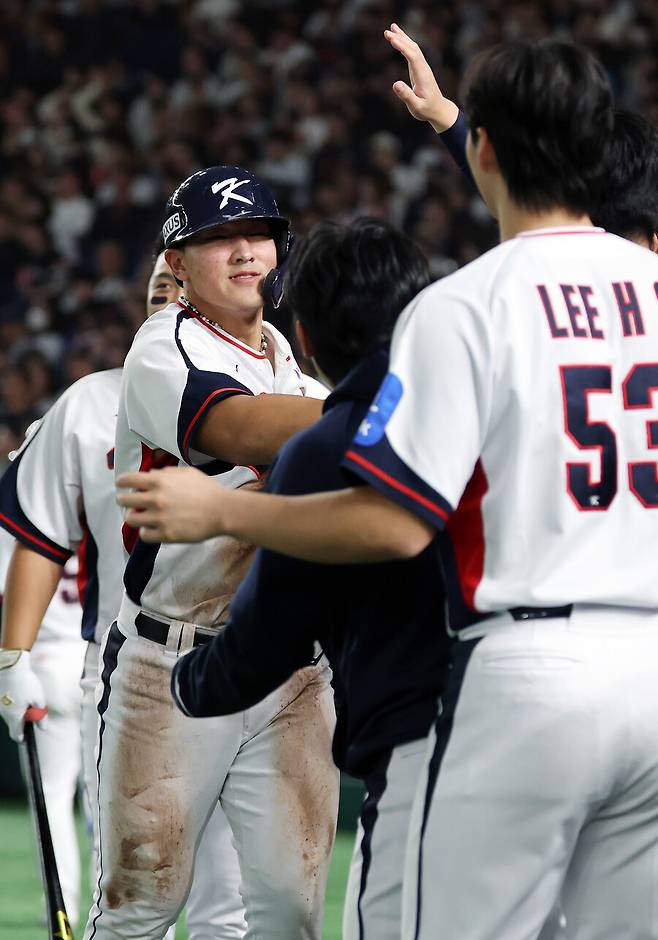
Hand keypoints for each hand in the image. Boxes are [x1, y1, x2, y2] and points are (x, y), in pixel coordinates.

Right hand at [0, 651, 47, 741]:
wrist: (10, 665)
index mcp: (14, 716)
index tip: (25, 737)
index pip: (15, 734)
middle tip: (30, 707)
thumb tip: (43, 727)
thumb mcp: (38, 699)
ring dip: (16, 708)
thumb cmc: (26, 682)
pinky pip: (5, 702)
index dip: (21, 737)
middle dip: (21, 718)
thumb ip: (40, 715)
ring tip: (24, 695)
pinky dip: (11, 700)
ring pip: (8, 711)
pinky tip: (17, 690)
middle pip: (12, 722)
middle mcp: (3, 713)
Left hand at [116, 466, 235, 542]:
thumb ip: (166, 472)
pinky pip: (144, 535)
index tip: (120, 484)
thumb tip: (151, 474)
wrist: (223, 510)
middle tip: (128, 502)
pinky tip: (151, 528)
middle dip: (124, 500)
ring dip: (133, 516)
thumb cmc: (207, 490)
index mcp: (159, 481)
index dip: (121, 481)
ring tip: (139, 516)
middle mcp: (156, 498)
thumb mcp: (187, 473)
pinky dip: (145, 531)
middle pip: (124, 500)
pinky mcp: (166, 534)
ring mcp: (160, 518)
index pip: (128, 479)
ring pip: (131, 519)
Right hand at [384, 22, 458, 132]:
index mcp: (422, 75)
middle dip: (401, 38)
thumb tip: (395, 84)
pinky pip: (412, 53)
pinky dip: (404, 44)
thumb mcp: (416, 107)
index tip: (392, 39)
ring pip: (413, 48)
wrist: (439, 110)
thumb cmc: (427, 110)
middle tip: (387, 31)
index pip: (412, 56)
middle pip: (413, 48)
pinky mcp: (419, 69)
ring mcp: (422, 67)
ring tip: (391, 29)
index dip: (402, 47)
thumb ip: (406, 96)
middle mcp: (423, 68)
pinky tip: (398, 39)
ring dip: (402, 37)